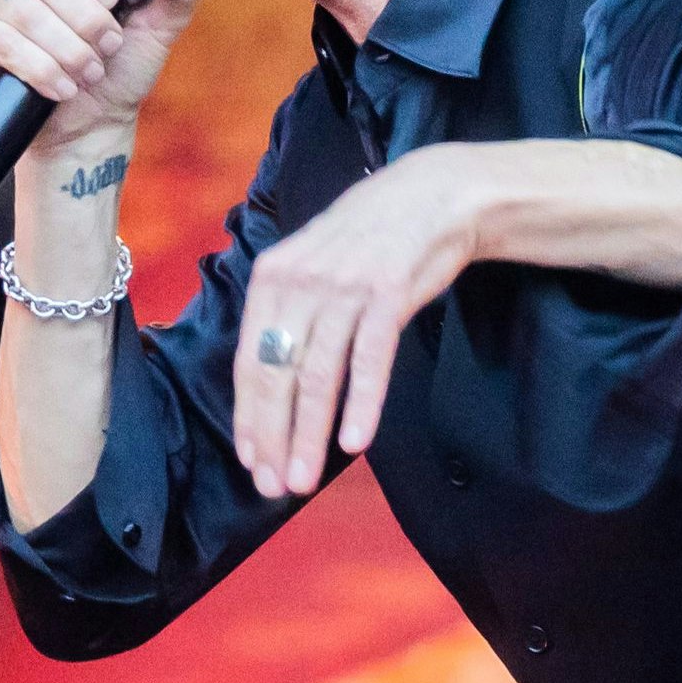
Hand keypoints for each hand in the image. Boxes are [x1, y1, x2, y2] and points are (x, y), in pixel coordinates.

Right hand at [0, 0, 211, 152]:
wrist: (92, 124)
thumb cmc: (122, 69)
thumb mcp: (161, 28)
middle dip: (85, 20)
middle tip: (107, 47)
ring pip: (26, 12)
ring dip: (68, 51)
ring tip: (89, 72)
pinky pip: (3, 42)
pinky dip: (41, 69)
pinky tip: (62, 88)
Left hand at [234, 145, 491, 497]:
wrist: (433, 196)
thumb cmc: (370, 237)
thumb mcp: (312, 262)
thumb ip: (288, 312)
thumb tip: (271, 382)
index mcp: (271, 278)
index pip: (250, 361)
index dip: (248, 417)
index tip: (251, 461)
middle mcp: (300, 282)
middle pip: (276, 374)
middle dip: (272, 437)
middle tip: (273, 486)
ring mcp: (344, 288)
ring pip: (316, 376)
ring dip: (308, 434)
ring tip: (303, 479)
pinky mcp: (388, 294)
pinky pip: (369, 360)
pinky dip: (360, 404)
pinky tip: (354, 443)